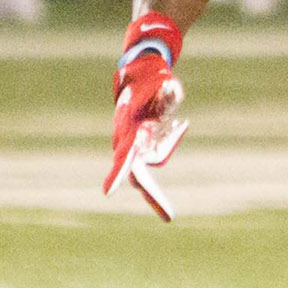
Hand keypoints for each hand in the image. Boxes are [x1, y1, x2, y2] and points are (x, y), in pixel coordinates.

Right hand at [105, 14, 187, 219]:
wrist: (140, 71)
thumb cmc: (152, 77)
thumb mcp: (164, 81)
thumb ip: (167, 91)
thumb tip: (172, 92)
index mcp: (130, 131)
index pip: (124, 157)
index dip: (117, 174)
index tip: (108, 193)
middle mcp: (129, 142)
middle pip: (140, 176)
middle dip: (153, 196)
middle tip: (169, 217)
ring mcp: (136, 145)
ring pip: (157, 157)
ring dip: (169, 143)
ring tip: (178, 122)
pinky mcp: (144, 144)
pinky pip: (160, 150)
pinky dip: (170, 139)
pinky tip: (179, 123)